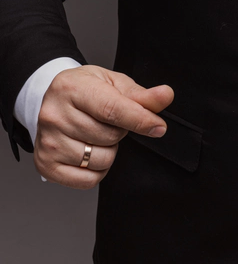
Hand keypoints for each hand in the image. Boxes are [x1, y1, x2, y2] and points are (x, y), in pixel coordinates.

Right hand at [34, 65, 173, 188]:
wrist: (52, 100)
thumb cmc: (85, 90)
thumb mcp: (112, 83)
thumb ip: (140, 94)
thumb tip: (165, 96)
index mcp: (72, 88)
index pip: (111, 109)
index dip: (139, 119)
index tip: (159, 126)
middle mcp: (54, 115)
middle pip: (109, 136)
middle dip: (120, 131)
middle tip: (108, 120)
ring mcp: (48, 142)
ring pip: (101, 160)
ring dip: (109, 150)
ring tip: (96, 134)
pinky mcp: (46, 165)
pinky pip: (88, 180)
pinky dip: (98, 170)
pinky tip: (88, 151)